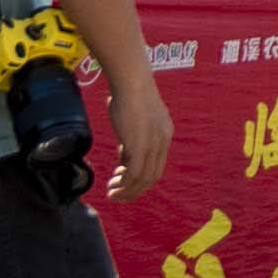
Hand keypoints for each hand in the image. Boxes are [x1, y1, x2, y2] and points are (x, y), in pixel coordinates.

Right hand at [108, 71, 178, 204]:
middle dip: (135, 190)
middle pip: (152, 177)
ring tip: (112, 193)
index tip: (125, 182)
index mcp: (165, 134)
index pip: (157, 165)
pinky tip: (112, 186)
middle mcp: (163, 141)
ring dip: (127, 190)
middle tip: (118, 194)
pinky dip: (124, 185)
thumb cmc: (129, 97)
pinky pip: (133, 174)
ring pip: (143, 179)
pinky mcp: (139, 145)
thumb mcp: (135, 122)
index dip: (142, 179)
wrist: (132, 82)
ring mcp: (152, 144)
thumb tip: (124, 156)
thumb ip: (133, 139)